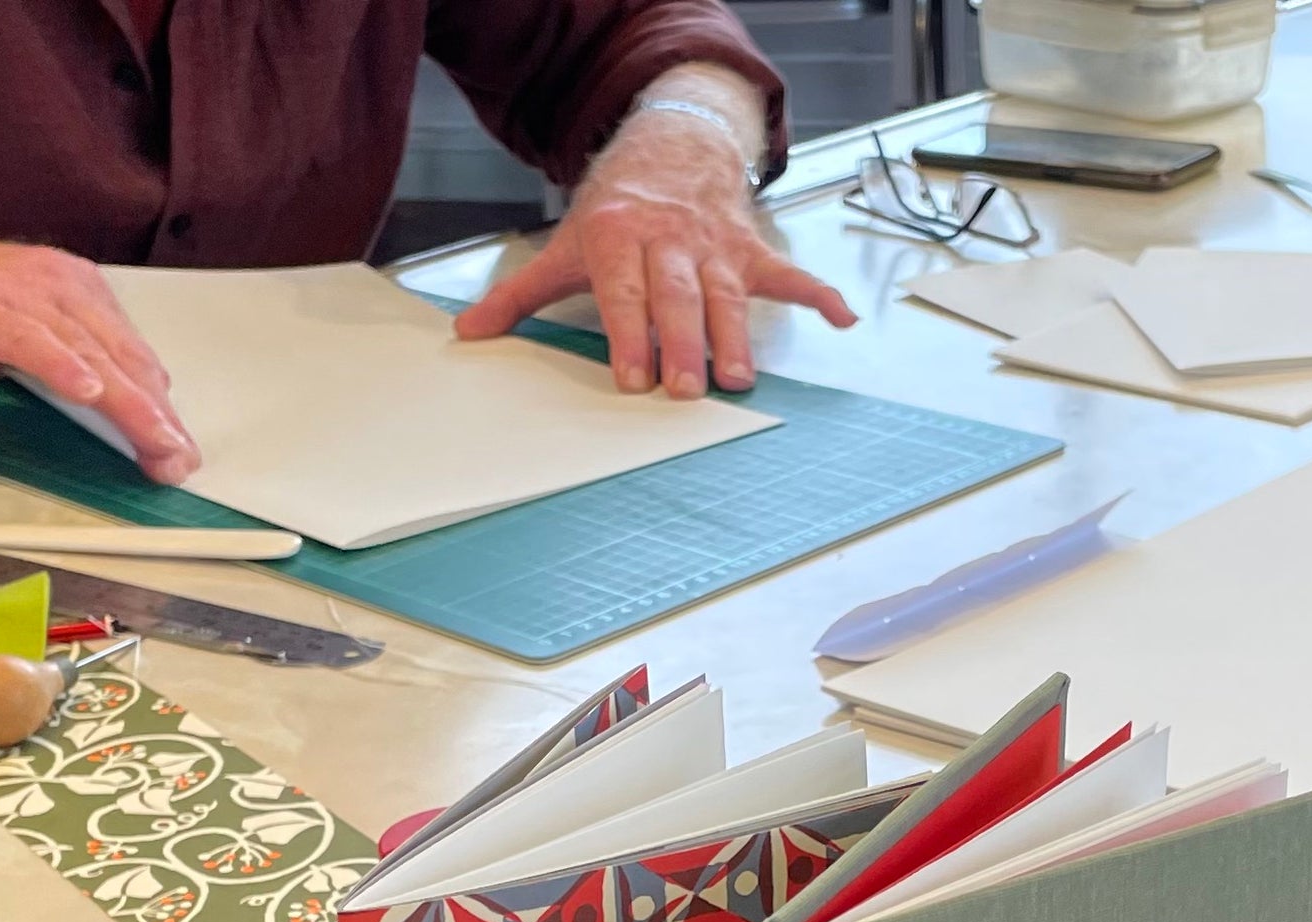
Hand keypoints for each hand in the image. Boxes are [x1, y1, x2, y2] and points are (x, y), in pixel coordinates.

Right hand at [0, 231, 198, 482]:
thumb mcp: (34, 329)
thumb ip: (77, 357)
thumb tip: (123, 395)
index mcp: (77, 290)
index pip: (135, 355)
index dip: (163, 408)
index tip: (181, 452)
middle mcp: (57, 285)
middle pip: (123, 359)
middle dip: (156, 416)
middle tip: (178, 463)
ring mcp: (18, 292)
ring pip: (89, 353)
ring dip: (128, 404)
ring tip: (156, 443)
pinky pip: (26, 339)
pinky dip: (59, 365)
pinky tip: (86, 391)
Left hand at [454, 107, 855, 397]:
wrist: (671, 143)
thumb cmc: (616, 207)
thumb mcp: (564, 243)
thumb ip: (520, 294)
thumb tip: (469, 334)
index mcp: (619, 236)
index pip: (624, 290)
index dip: (629, 332)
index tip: (633, 377)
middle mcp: (670, 239)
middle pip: (678, 296)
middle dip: (682, 342)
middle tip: (684, 389)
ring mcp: (715, 245)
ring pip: (728, 294)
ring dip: (736, 338)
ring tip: (739, 380)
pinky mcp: (750, 250)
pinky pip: (787, 274)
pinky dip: (818, 295)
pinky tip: (842, 319)